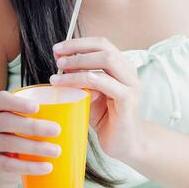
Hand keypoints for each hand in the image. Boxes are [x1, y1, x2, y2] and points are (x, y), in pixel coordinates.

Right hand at [0, 91, 61, 184]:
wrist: (3, 159)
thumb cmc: (23, 130)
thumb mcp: (27, 116)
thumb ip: (44, 107)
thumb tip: (80, 96)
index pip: (1, 99)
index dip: (17, 102)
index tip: (38, 107)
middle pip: (6, 121)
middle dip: (32, 126)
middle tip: (57, 130)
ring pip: (8, 143)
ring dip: (34, 147)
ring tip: (56, 150)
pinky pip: (9, 165)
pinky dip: (29, 167)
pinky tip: (47, 167)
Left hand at [50, 37, 143, 161]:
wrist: (126, 144)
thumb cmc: (107, 117)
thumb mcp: (89, 92)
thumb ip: (78, 76)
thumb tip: (60, 61)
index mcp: (121, 66)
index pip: (100, 43)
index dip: (78, 43)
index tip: (58, 48)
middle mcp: (128, 71)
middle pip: (104, 47)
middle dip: (77, 49)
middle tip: (57, 59)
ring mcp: (130, 84)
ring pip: (106, 61)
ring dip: (79, 63)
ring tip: (59, 72)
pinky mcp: (127, 100)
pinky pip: (106, 83)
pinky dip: (85, 80)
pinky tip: (70, 85)